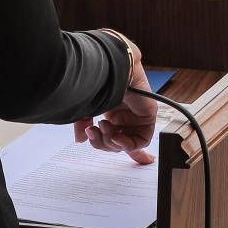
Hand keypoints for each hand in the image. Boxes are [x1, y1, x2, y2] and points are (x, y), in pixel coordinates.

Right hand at [74, 36, 156, 164]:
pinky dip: (127, 144)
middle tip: (92, 132)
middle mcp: (124, 116)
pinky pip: (141, 140)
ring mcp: (136, 117)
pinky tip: (116, 137)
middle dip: (102, 143)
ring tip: (103, 127)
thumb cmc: (96, 83)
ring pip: (126, 144)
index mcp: (112, 112)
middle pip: (115, 144)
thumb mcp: (84, 108)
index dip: (116, 146)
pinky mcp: (147, 116)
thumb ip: (82, 125)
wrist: (109, 69)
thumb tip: (80, 140)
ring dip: (111, 142)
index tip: (121, 159)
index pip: (117, 134)